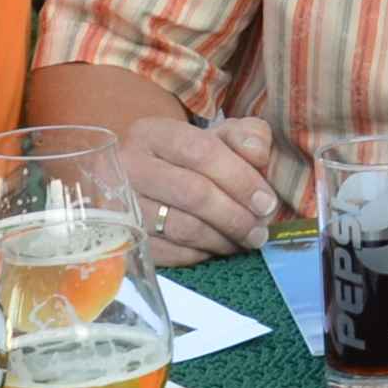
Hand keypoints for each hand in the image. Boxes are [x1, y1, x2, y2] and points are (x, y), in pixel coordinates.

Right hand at [120, 109, 288, 262]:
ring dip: (223, 239)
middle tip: (260, 231)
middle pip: (193, 193)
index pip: (201, 152)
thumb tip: (259, 153)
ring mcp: (120, 205)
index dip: (240, 179)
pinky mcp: (123, 238)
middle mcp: (128, 166)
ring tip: (246, 241)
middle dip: (235, 216)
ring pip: (182, 228)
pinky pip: (170, 253)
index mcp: (152, 134)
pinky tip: (218, 248)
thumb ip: (244, 136)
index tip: (266, 202)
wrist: (138, 182)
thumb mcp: (215, 137)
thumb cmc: (186, 159)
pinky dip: (201, 254)